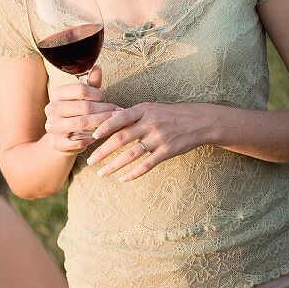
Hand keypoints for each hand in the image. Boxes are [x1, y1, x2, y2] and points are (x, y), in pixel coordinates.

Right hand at [44, 66, 121, 155]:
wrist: (60, 139)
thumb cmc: (76, 114)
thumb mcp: (83, 98)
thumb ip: (91, 84)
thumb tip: (97, 67)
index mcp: (57, 94)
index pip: (80, 89)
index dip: (97, 93)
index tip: (105, 98)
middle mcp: (51, 109)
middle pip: (84, 107)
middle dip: (105, 109)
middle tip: (119, 111)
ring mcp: (52, 126)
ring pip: (82, 123)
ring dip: (102, 123)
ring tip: (114, 122)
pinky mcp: (56, 143)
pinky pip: (79, 141)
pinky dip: (92, 138)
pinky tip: (100, 136)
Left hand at [87, 102, 214, 179]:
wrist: (199, 121)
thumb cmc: (170, 114)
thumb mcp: (151, 108)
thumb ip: (132, 115)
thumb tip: (107, 121)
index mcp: (144, 110)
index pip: (120, 118)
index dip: (105, 126)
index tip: (92, 136)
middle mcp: (150, 123)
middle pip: (121, 138)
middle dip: (103, 151)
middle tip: (90, 160)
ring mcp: (159, 139)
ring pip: (131, 155)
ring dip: (114, 165)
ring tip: (101, 173)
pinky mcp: (167, 152)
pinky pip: (146, 165)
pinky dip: (133, 173)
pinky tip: (122, 178)